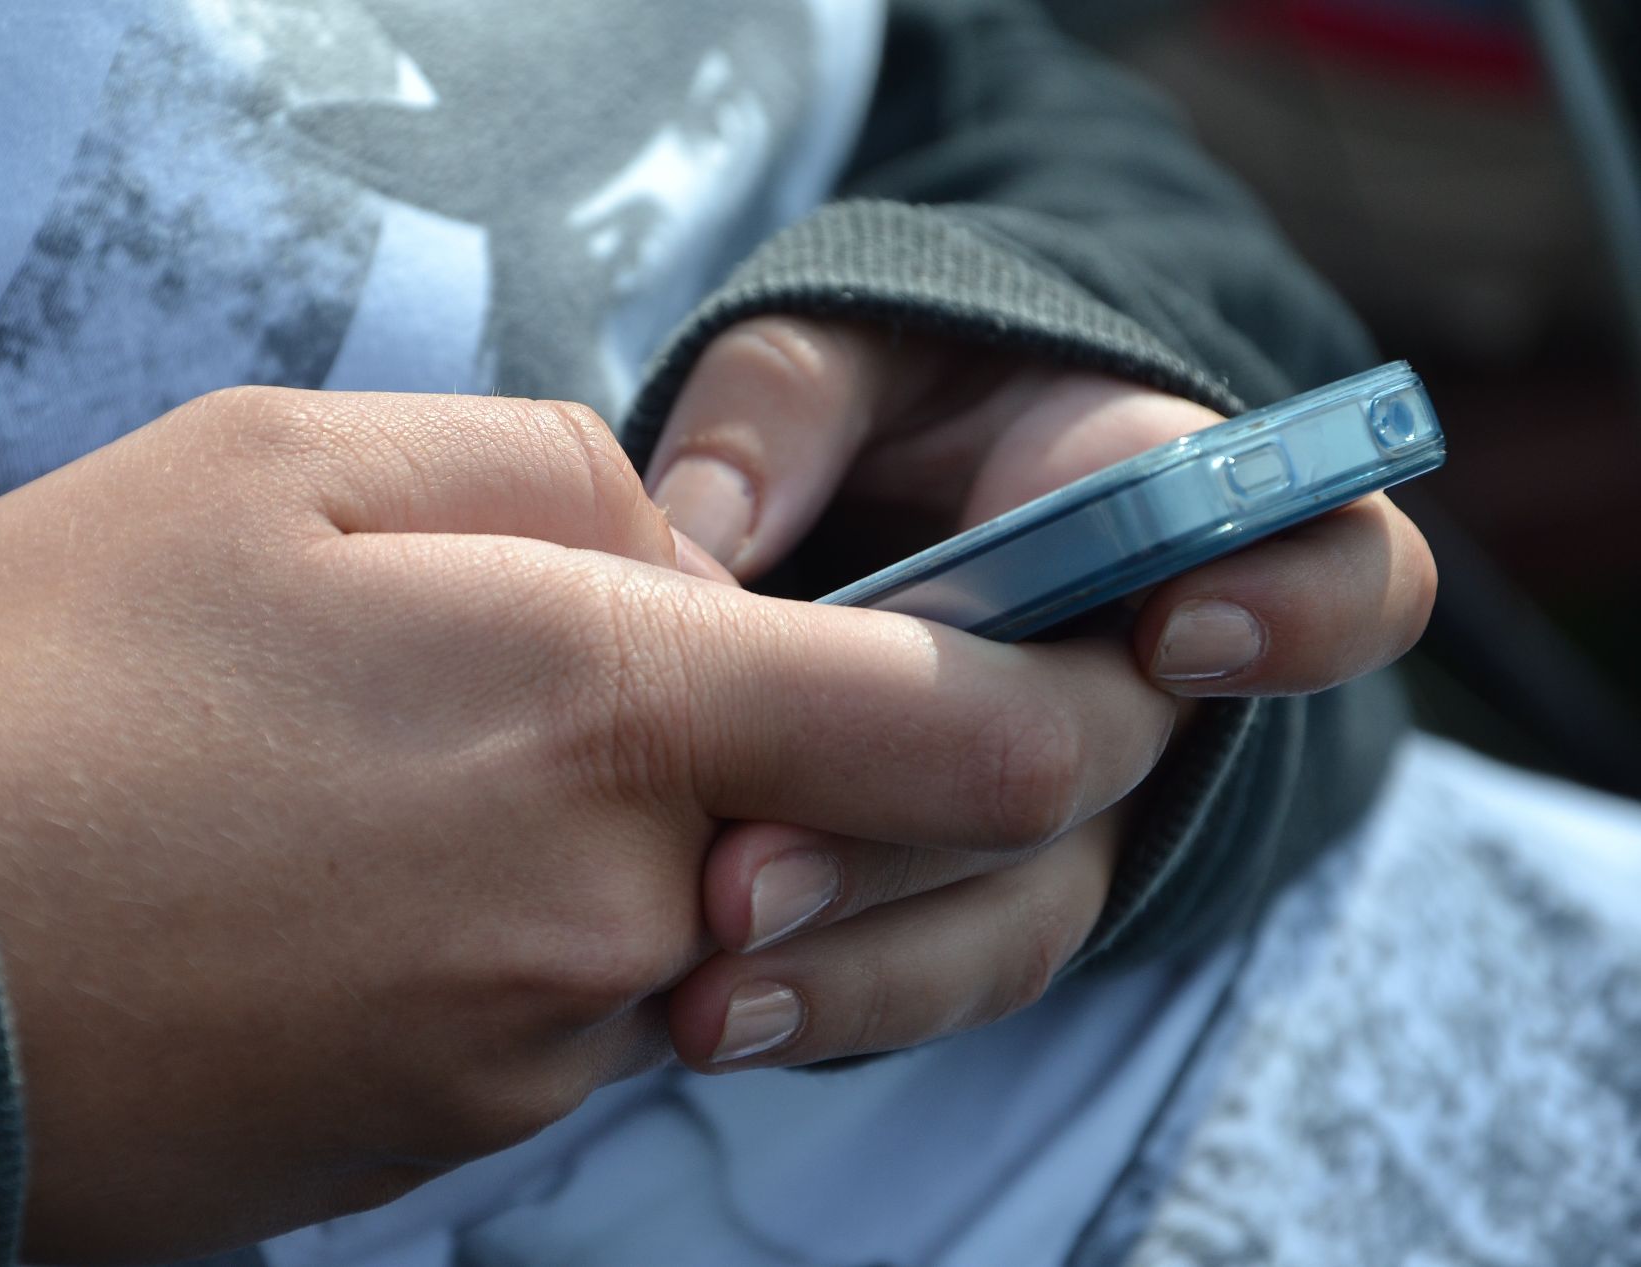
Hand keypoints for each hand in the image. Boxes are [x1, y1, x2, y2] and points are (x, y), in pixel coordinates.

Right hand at [0, 387, 1173, 1260]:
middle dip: (757, 746)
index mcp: (608, 705)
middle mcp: (618, 905)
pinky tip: (348, 872)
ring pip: (677, 910)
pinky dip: (518, 925)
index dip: (1048, 689)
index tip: (1062, 655)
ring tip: (391, 770)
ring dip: (605, 831)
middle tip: (555, 671)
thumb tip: (696, 561)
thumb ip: (556, 479)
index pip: (966, 732)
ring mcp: (541, 1044)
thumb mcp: (291, 461)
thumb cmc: (49, 678)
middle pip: (815, 825)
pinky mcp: (456, 1129)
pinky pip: (568, 1002)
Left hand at [648, 317, 1435, 1070]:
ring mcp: (1069, 807)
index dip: (1289, 610)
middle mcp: (1140, 685)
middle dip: (947, 829)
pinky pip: (940, 969)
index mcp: (1152, 513)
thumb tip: (704, 529)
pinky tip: (710, 1015)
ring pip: (1024, 912)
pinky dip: (832, 999)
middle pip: (1115, 781)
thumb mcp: (833, 352)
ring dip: (872, 956)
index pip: (1323, 563)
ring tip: (713, 990)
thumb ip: (785, 404)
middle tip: (766, 871)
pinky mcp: (978, 886)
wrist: (872, 503)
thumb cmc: (878, 404)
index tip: (1181, 634)